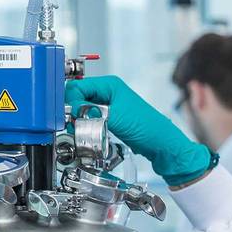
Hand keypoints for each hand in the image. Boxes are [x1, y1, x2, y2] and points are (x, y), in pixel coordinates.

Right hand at [65, 76, 214, 187]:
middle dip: (72, 109)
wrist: (163, 146)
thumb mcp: (115, 118)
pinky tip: (88, 131)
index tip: (69, 115)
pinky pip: (91, 117)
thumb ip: (91, 112)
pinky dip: (87, 123)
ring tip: (80, 128)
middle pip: (78, 96)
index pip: (77, 86)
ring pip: (83, 108)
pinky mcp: (111, 118)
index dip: (70, 101)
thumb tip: (71, 110)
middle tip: (72, 123)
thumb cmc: (147, 128)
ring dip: (79, 118)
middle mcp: (109, 92)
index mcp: (110, 85)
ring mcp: (110, 105)